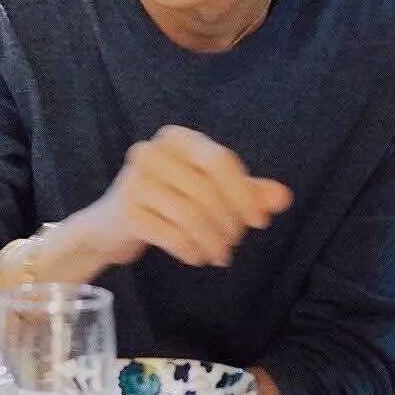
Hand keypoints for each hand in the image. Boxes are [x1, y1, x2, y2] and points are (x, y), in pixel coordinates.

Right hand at [80, 125, 291, 270]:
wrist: (111, 226)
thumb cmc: (166, 202)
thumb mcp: (209, 191)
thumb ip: (246, 191)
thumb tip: (284, 197)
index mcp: (175, 137)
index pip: (220, 161)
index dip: (245, 194)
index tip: (259, 222)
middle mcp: (151, 151)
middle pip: (208, 191)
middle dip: (229, 224)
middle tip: (232, 244)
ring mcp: (135, 180)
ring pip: (192, 216)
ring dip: (213, 242)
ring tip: (218, 255)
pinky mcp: (127, 211)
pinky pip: (173, 235)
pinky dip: (191, 251)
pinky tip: (196, 257)